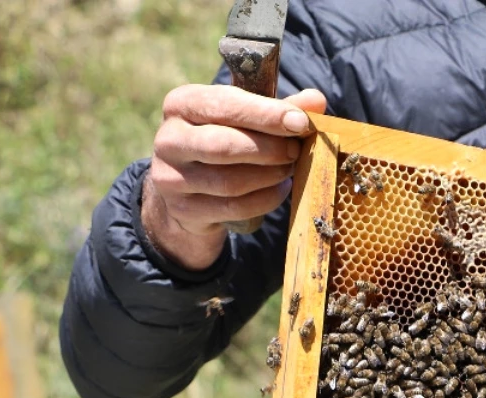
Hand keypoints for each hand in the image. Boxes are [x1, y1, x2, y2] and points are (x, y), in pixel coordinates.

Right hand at [142, 84, 327, 269]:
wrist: (187, 189)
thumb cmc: (225, 139)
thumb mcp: (245, 118)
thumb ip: (279, 109)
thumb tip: (316, 100)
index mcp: (182, 103)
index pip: (224, 105)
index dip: (266, 115)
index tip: (300, 122)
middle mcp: (169, 138)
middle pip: (225, 145)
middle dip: (270, 149)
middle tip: (296, 151)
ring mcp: (171, 177)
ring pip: (230, 181)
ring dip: (270, 176)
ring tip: (289, 169)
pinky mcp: (184, 209)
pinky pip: (233, 208)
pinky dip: (265, 199)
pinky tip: (280, 189)